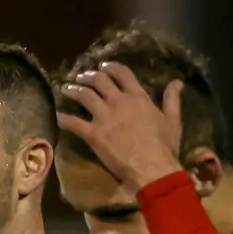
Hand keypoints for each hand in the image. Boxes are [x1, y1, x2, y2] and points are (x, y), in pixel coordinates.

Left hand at [57, 62, 184, 191]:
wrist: (152, 167)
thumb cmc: (164, 146)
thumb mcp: (173, 120)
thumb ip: (172, 99)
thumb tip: (177, 82)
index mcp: (138, 97)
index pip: (122, 73)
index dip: (111, 67)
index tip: (103, 65)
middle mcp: (119, 101)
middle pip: (99, 80)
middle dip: (88, 76)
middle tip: (81, 76)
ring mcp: (104, 117)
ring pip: (84, 95)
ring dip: (73, 89)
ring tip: (66, 88)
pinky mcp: (94, 134)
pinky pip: (73, 123)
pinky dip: (63, 117)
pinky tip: (55, 114)